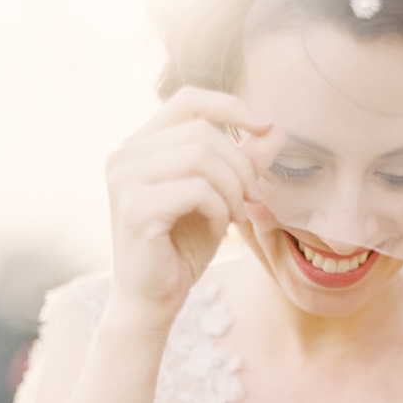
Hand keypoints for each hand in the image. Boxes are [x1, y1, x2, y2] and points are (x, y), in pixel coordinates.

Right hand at [105, 87, 284, 328]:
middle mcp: (125, 156)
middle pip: (202, 132)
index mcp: (139, 146)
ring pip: (201, 157)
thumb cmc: (181, 251)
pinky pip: (197, 190)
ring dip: (233, 188)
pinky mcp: (136, 208)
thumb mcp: (220, 200)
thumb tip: (277, 129)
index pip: (188, 101)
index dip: (231, 107)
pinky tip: (220, 228)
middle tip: (253, 199)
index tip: (266, 128)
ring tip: (238, 216)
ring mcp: (125, 180)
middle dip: (241, 165)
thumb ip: (242, 163)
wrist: (152, 302)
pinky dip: (220, 208)